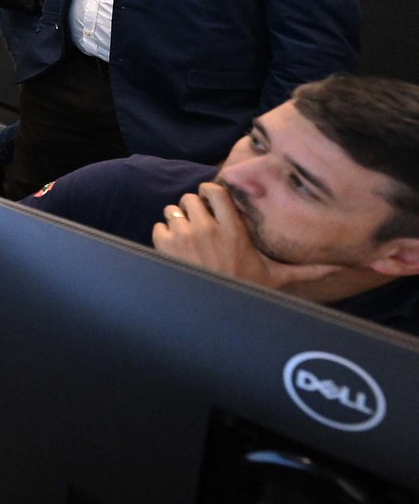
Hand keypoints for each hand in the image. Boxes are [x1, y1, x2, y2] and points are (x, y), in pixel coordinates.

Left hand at [151, 182, 343, 293]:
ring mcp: (183, 236)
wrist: (216, 313)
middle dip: (195, 208)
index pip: (214, 191)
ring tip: (191, 237)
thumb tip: (343, 265)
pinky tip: (178, 250)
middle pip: (190, 198)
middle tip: (203, 224)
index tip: (216, 204)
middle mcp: (207, 229)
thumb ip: (309, 268)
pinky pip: (159, 227)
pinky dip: (165, 235)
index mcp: (233, 230)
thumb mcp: (278, 277)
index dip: (212, 194)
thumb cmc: (247, 290)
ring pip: (173, 210)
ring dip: (179, 221)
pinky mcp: (164, 246)